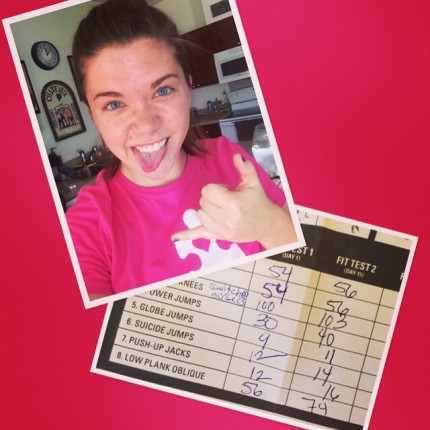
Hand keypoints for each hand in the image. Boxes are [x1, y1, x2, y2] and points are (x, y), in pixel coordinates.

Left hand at [172, 154, 293, 247]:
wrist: (265, 224)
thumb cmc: (258, 201)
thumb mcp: (253, 182)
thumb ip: (244, 168)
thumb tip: (236, 156)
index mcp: (233, 204)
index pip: (208, 191)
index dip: (216, 188)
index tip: (227, 191)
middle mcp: (226, 218)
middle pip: (202, 202)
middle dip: (212, 198)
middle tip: (227, 200)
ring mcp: (221, 230)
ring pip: (199, 214)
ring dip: (207, 209)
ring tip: (222, 210)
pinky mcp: (218, 236)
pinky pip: (198, 235)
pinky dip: (185, 235)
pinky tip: (174, 237)